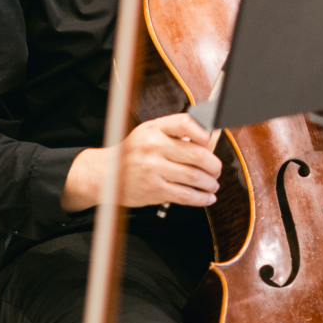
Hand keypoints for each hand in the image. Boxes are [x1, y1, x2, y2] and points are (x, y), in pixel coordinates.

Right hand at [62, 113, 222, 210]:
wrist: (106, 174)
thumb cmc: (132, 153)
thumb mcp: (149, 133)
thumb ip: (175, 133)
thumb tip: (209, 140)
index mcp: (155, 129)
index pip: (187, 124)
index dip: (205, 133)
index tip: (211, 142)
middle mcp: (154, 147)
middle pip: (198, 155)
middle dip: (214, 165)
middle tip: (216, 170)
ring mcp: (154, 169)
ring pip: (195, 177)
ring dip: (210, 183)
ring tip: (212, 184)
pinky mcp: (154, 190)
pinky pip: (186, 195)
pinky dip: (202, 198)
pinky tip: (207, 197)